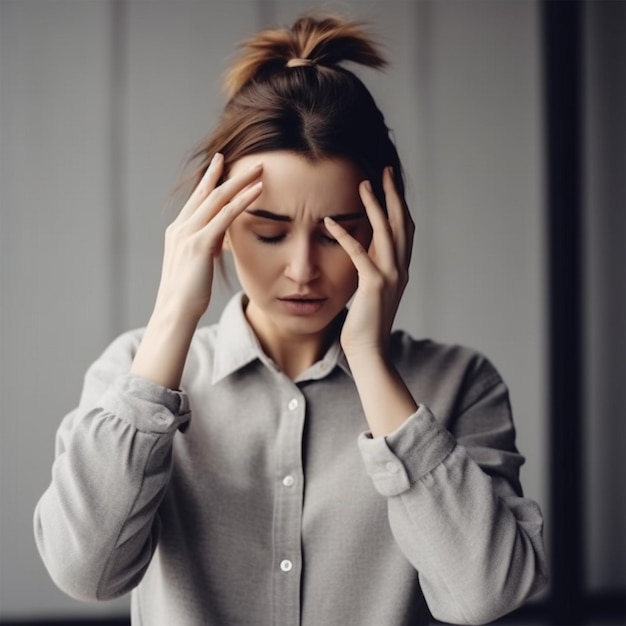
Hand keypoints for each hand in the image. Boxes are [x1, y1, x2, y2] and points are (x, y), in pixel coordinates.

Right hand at [153, 153, 262, 322]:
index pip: (197, 200)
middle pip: (207, 192)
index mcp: (178, 232)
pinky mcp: (200, 244)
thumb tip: (216, 243)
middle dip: (227, 173)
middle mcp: (180, 228)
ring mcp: (189, 234)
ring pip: (218, 198)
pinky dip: (243, 200)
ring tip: (260, 168)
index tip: (221, 164)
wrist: (175, 312)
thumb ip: (204, 248)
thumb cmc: (187, 295)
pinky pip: (226, 215)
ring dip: (241, 181)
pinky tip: (257, 190)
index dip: (210, 180)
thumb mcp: (196, 266)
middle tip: (245, 159)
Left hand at [324, 166, 413, 359]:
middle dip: (394, 195)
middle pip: (401, 223)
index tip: (390, 184)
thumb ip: (372, 269)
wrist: (369, 352)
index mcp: (400, 269)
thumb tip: (365, 251)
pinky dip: (345, 235)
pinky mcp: (373, 285)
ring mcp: (390, 276)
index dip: (399, 204)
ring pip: (386, 232)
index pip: (404, 229)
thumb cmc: (365, 324)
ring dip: (375, 205)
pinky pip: (359, 254)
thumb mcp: (372, 291)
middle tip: (386, 171)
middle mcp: (400, 269)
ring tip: (364, 184)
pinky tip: (330, 222)